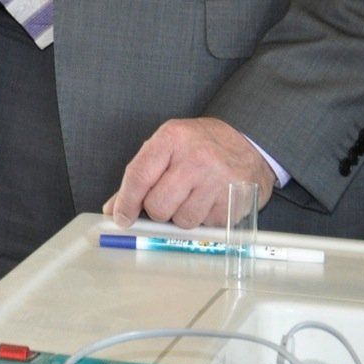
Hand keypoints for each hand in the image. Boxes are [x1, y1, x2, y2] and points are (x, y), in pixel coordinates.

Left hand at [105, 117, 273, 228]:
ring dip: (182, 216)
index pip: (139, 176)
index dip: (126, 202)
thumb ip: (141, 175)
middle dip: (157, 210)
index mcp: (172, 138)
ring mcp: (218, 181)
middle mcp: (196, 159)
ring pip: (182, 221)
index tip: (120, 217)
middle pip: (158, 205)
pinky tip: (211, 200)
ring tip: (193, 196)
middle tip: (168, 198)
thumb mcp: (168, 146)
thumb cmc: (201, 145)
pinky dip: (204, 219)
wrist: (249, 143)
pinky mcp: (236, 202)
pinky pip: (206, 226)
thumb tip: (114, 209)